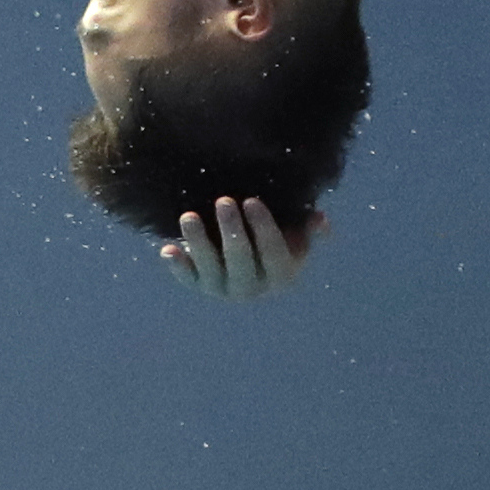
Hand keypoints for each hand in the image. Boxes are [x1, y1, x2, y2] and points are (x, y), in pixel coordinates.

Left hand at [161, 196, 326, 304]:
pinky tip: (168, 250)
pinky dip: (178, 267)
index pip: (275, 256)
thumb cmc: (273, 243)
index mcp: (281, 276)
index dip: (265, 229)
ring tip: (188, 217)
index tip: (252, 200)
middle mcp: (253, 287)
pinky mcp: (201, 285)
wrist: (249, 265)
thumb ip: (309, 229)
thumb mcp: (295, 239)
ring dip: (199, 243)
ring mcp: (224, 289)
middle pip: (241, 261)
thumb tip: (321, 219)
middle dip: (232, 231)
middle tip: (224, 200)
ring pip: (211, 270)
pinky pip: (189, 279)